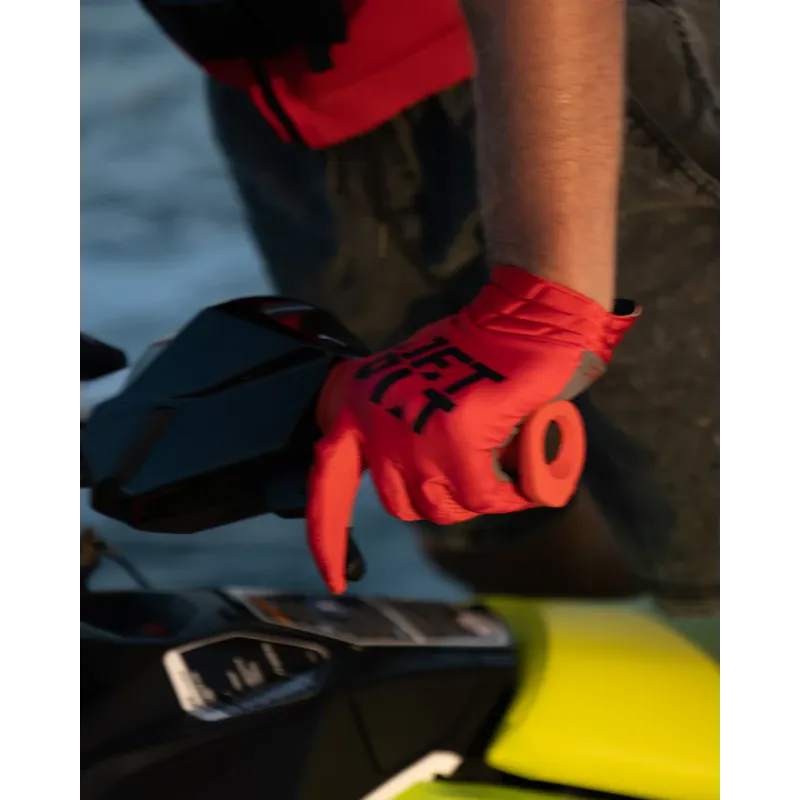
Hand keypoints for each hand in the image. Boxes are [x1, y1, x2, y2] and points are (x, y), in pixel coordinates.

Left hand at [307, 266, 637, 592]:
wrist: (525, 320)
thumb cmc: (478, 357)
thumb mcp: (416, 389)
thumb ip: (397, 430)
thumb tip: (412, 484)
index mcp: (357, 406)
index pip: (327, 484)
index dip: (328, 536)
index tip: (337, 579)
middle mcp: (375, 421)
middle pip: (403, 504)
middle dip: (444, 497)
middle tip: (478, 470)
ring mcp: (414, 431)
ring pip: (444, 507)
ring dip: (476, 499)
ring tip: (501, 468)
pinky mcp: (457, 438)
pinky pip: (484, 498)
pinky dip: (508, 495)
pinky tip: (523, 475)